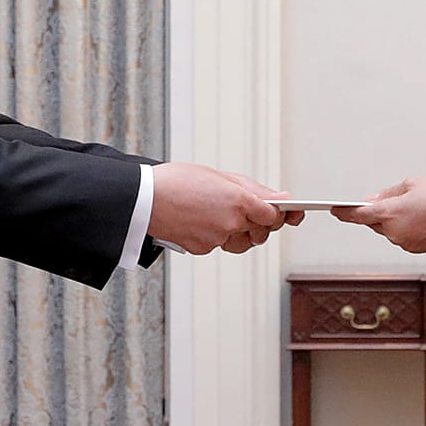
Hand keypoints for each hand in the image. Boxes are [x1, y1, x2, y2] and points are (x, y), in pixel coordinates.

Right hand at [149, 162, 291, 254]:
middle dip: (259, 222)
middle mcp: (231, 223)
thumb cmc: (177, 181)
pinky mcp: (203, 248)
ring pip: (241, 241)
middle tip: (246, 209)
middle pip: (261, 230)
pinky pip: (219, 244)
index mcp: (238, 201)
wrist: (143, 199)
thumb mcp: (219, 176)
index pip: (273, 214)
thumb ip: (252, 190)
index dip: (277, 212)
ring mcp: (217, 238)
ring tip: (220, 213)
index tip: (282, 211)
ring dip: (239, 230)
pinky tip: (201, 219)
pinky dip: (215, 233)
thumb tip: (280, 199)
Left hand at [336, 178, 425, 253]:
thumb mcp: (412, 184)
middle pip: (373, 223)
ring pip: (388, 230)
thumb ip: (388, 193)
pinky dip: (404, 228)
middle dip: (376, 212)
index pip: (357, 215)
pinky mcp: (414, 249)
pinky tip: (420, 218)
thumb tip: (374, 200)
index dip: (344, 212)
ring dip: (393, 220)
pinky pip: (401, 237)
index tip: (335, 210)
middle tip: (389, 200)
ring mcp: (403, 243)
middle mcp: (393, 232)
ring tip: (414, 207)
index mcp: (389, 213)